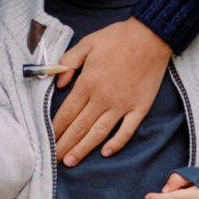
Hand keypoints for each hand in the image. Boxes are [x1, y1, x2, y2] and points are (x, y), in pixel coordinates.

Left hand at [51, 18, 172, 163]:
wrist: (151, 37)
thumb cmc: (117, 38)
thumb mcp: (87, 43)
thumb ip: (69, 62)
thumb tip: (59, 82)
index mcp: (88, 83)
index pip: (67, 113)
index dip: (55, 129)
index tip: (47, 141)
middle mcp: (103, 98)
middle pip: (80, 127)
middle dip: (65, 145)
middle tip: (54, 160)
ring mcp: (123, 105)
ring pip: (99, 133)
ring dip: (84, 149)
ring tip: (71, 162)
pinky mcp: (140, 107)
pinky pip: (127, 130)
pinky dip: (116, 143)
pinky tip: (106, 152)